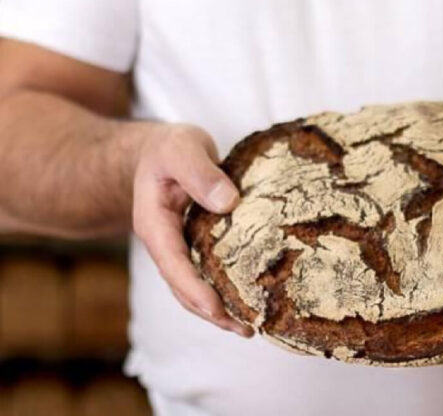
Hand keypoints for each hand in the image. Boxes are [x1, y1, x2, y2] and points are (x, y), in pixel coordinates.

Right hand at [132, 124, 253, 336]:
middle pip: (184, 288)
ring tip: (253, 325)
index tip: (219, 309)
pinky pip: (209, 273)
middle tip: (247, 329)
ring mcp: (181, 249)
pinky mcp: (197, 246)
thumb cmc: (167, 148)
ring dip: (221, 308)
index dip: (195, 290)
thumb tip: (228, 202)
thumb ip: (200, 172)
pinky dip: (227, 289)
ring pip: (196, 287)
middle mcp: (166, 245)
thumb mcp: (180, 149)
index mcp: (155, 225)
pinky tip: (251, 297)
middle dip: (213, 312)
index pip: (173, 265)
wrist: (158, 152)